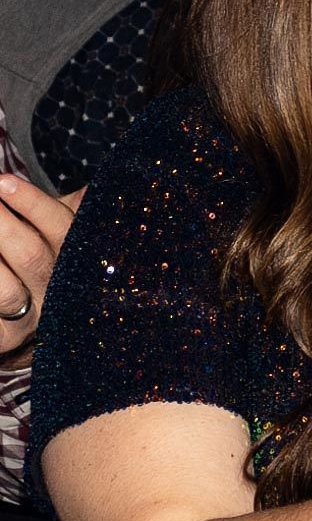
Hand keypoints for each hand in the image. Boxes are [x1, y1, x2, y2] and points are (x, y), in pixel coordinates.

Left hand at [0, 176, 84, 356]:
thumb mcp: (69, 230)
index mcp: (78, 259)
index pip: (60, 227)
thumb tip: (94, 187)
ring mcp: (33, 318)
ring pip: (6, 293)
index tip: (3, 182)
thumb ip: (80, 207)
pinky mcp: (6, 338)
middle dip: (1, 226)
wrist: (45, 316)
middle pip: (31, 256)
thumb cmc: (51, 257)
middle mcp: (60, 291)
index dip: (31, 204)